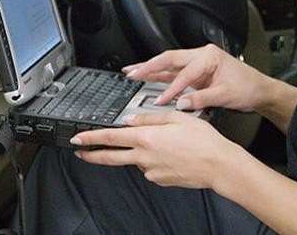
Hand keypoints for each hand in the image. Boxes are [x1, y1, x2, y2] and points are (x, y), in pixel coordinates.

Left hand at [71, 112, 242, 189]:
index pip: (111, 137)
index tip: (79, 139)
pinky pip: (150, 168)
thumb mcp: (176, 117)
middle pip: (111, 157)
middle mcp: (145, 156)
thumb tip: (131, 120)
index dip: (91, 138)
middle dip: (92, 154)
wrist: (218, 164)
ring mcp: (152, 171)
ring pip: (135, 160)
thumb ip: (150, 117)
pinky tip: (170, 154)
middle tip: (81, 152)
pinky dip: (154, 160)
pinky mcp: (160, 180)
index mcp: (147, 137)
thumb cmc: (203, 140)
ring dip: (137, 152)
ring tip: (162, 143)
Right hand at [122, 44, 268, 111]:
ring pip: (169, 64)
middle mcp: (202, 56)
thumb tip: (182, 103)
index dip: (172, 88)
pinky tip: (148, 78)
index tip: (161, 100)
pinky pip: (174, 73)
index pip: (185, 73)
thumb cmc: (248, 88)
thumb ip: (202, 99)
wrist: (260, 90)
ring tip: (132, 72)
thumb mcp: (226, 95)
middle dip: (149, 66)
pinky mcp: (197, 73)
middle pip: (170, 59)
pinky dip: (160, 76)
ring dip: (151, 69)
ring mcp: (198, 63)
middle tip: (131, 73)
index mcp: (209, 56)